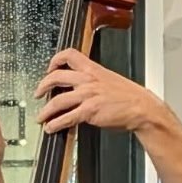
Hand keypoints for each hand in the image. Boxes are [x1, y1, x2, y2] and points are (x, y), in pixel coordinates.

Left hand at [35, 49, 166, 134]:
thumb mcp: (110, 80)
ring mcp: (88, 95)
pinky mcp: (89, 111)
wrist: (143, 108)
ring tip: (41, 117)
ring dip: (45, 111)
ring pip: (57, 101)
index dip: (55, 60)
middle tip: (38, 93)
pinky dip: (55, 124)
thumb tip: (79, 87)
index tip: (49, 68)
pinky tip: (51, 128)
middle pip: (56, 77)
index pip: (70, 55)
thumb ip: (93, 81)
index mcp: (93, 69)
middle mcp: (88, 80)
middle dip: (42, 86)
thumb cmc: (129, 97)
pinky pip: (66, 118)